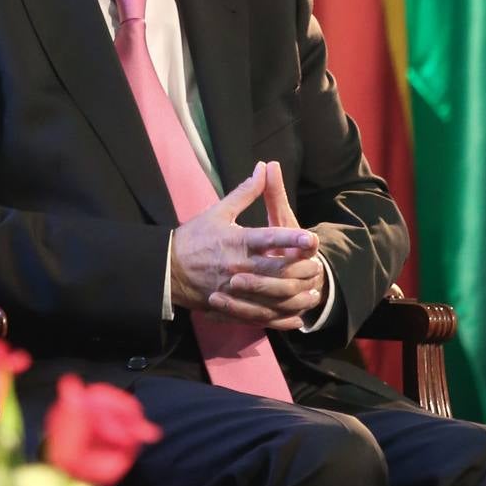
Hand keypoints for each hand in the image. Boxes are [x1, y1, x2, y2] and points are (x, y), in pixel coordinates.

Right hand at [170, 162, 317, 327]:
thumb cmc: (194, 237)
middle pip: (276, 270)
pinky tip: (296, 316)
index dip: (290, 238)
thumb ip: (245, 191)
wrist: (167, 269)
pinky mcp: (231, 306)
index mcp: (236, 241)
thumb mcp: (219, 211)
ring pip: (271, 297)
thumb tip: (263, 167)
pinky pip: (260, 316)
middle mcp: (238, 266)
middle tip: (319, 266)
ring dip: (296, 295)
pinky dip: (280, 318)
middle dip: (300, 269)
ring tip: (314, 291)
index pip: (268, 239)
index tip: (310, 238)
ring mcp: (235, 289)